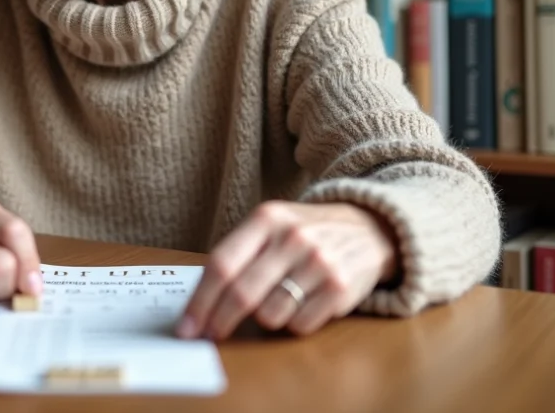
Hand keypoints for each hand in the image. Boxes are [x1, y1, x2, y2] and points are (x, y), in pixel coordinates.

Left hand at [177, 201, 397, 339]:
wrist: (368, 228)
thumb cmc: (304, 233)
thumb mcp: (272, 226)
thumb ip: (239, 255)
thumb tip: (200, 304)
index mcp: (267, 218)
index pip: (222, 264)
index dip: (200, 301)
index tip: (187, 326)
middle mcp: (293, 238)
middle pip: (241, 293)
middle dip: (219, 322)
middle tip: (209, 336)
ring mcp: (319, 262)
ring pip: (270, 315)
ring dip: (265, 319)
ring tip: (277, 301)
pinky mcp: (340, 288)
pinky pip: (299, 325)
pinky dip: (293, 323)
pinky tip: (303, 303)